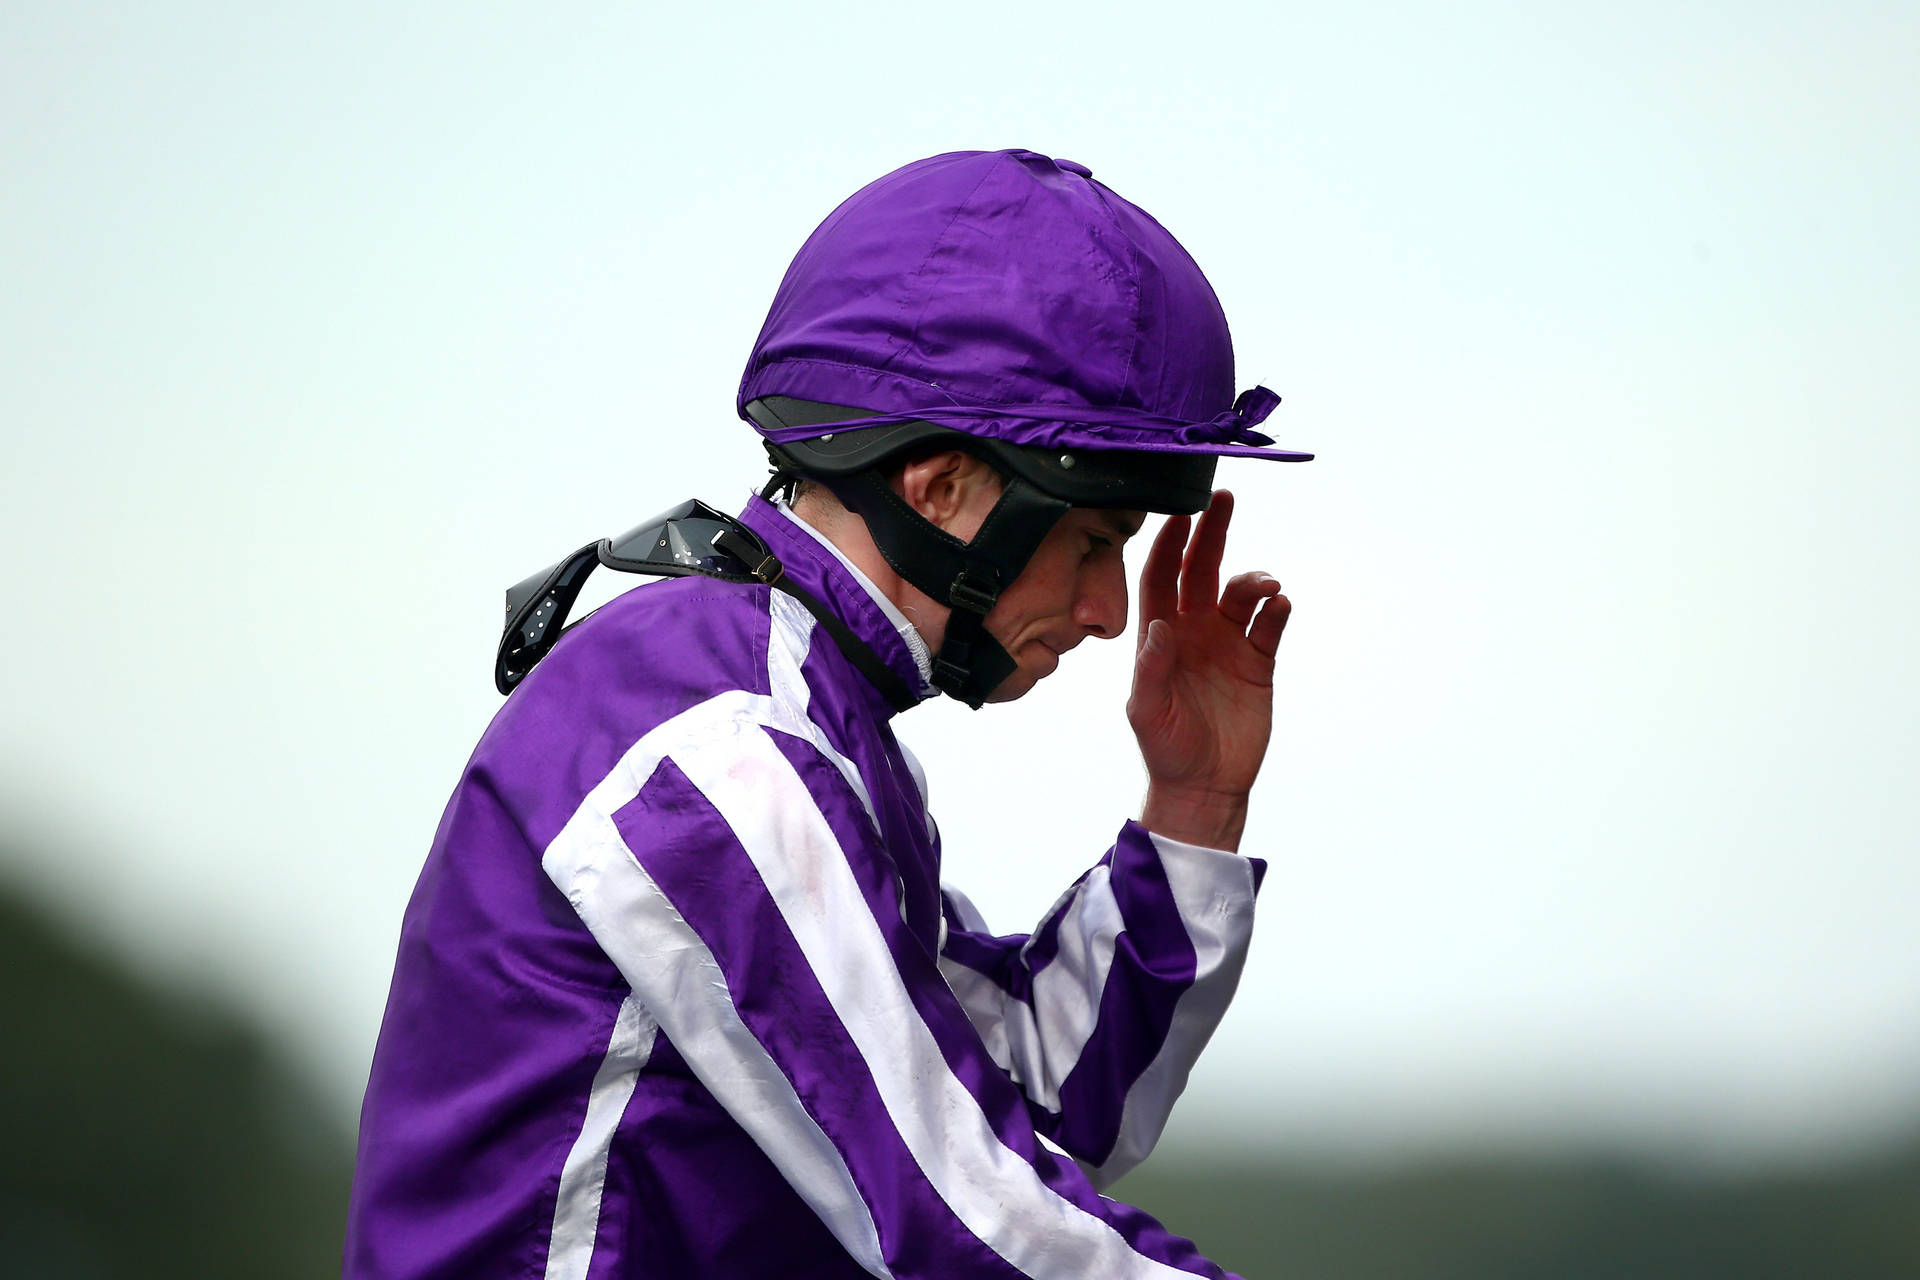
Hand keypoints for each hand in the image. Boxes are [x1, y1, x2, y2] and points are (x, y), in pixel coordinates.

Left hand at [1128, 491, 1290, 851]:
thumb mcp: (1147, 712)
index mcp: (1160, 634)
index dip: (1169, 545)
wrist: (1203, 785)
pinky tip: (1279, 604)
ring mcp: (1227, 644)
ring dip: (1252, 579)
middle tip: (1223, 499)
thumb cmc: (1166, 748)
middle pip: (1202, 570)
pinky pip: (1269, 626)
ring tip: (1265, 584)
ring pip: (1241, 593)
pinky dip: (1276, 611)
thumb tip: (1161, 627)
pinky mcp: (1258, 663)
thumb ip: (1152, 669)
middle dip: (1211, 534)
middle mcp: (1194, 630)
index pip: (1162, 577)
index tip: (1179, 513)